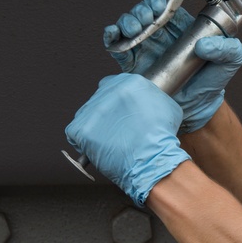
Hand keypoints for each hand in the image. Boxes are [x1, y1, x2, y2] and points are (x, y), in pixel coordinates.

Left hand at [65, 73, 189, 206]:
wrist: (152, 160)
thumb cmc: (162, 138)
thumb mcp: (167, 106)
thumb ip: (151, 97)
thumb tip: (145, 100)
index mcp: (129, 83)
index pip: (114, 85)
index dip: (118, 101)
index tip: (121, 111)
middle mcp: (108, 91)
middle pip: (99, 98)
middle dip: (107, 112)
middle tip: (116, 127)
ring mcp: (93, 110)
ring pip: (86, 114)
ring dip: (95, 125)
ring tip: (108, 139)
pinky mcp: (81, 128)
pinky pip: (74, 132)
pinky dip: (82, 140)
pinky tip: (97, 146)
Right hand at [104, 0, 241, 132]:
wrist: (194, 111)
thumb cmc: (211, 82)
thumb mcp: (231, 62)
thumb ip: (230, 50)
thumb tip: (205, 45)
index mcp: (181, 27)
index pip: (167, 4)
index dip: (160, 0)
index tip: (161, 6)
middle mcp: (161, 34)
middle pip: (144, 10)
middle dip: (142, 9)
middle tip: (147, 18)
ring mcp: (144, 47)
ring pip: (129, 24)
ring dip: (128, 21)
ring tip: (134, 29)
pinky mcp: (131, 63)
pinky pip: (117, 45)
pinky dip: (111, 36)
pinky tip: (114, 35)